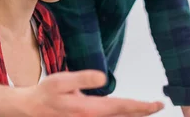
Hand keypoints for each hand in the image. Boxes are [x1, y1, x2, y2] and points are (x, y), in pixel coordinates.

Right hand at [19, 70, 163, 116]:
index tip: (157, 104)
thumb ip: (83, 78)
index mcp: (89, 109)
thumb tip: (103, 77)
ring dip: (132, 116)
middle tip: (158, 106)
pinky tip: (125, 113)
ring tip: (146, 109)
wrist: (31, 110)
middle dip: (142, 112)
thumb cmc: (46, 93)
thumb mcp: (61, 80)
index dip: (142, 107)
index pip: (122, 107)